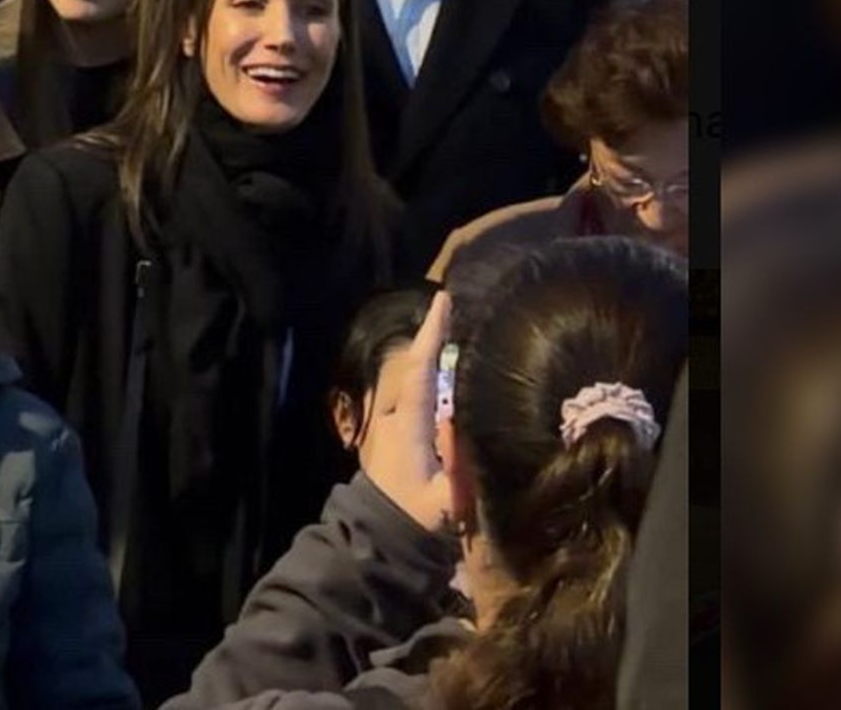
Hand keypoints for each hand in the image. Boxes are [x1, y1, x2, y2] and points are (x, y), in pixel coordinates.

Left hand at [364, 291, 453, 531]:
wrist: (381, 539)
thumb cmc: (416, 520)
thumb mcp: (445, 502)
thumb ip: (458, 465)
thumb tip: (459, 419)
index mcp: (408, 427)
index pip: (419, 371)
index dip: (432, 336)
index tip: (444, 301)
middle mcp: (395, 418)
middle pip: (415, 368)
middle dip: (434, 337)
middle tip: (458, 307)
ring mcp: (391, 425)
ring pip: (414, 381)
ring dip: (432, 356)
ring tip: (458, 331)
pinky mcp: (394, 434)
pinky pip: (415, 395)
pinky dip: (430, 377)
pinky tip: (449, 373)